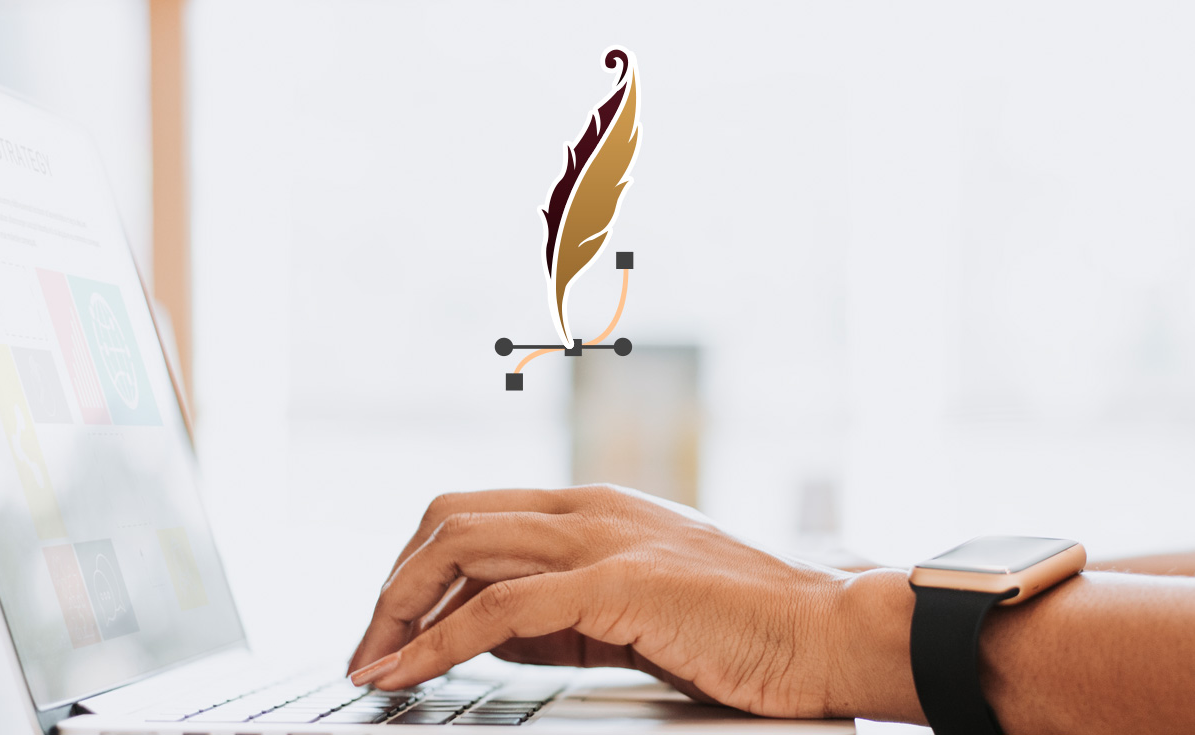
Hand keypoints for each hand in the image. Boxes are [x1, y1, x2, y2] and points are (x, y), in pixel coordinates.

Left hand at [345, 485, 920, 719]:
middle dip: (391, 588)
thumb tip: (487, 633)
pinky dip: (438, 644)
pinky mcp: (616, 585)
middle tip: (367, 652)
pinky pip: (498, 610)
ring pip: (458, 549)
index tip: (388, 629)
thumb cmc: (747, 630)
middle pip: (447, 520)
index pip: (472, 515)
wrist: (826, 632)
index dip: (416, 570)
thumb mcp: (636, 611)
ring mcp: (602, 539)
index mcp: (595, 506)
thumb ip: (563, 614)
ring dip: (398, 612)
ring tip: (373, 667)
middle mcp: (589, 507)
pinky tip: (412, 675)